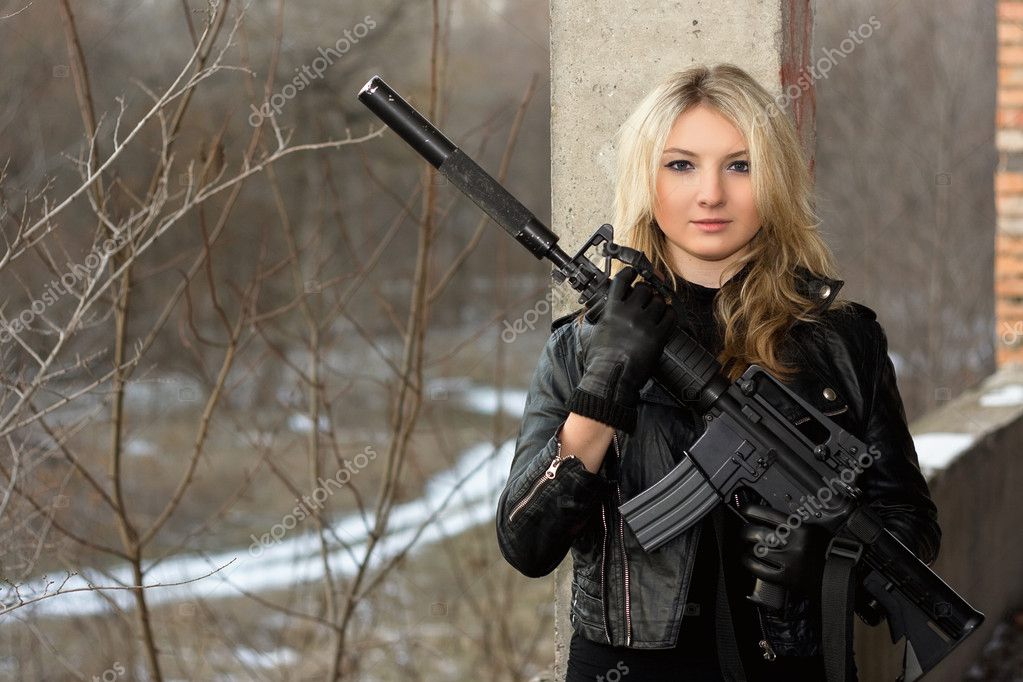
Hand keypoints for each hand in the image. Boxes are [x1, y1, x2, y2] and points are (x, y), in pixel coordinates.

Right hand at [566, 266, 676, 432]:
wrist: (610, 379)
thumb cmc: (598, 359)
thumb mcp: (591, 333)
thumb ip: (597, 318)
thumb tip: (597, 312)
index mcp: (612, 310)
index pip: (622, 280)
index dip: (629, 273)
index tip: (633, 272)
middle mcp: (629, 313)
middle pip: (644, 288)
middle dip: (645, 292)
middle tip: (645, 299)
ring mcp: (645, 324)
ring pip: (659, 301)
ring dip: (658, 303)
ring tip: (654, 311)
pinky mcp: (658, 336)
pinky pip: (670, 316)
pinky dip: (669, 315)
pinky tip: (664, 319)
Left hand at [739, 503, 829, 596]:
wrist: (841, 574)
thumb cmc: (829, 551)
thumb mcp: (815, 529)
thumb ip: (795, 522)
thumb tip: (772, 516)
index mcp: (801, 529)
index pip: (769, 514)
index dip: (752, 510)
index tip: (745, 510)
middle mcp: (794, 543)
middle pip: (759, 533)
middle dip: (746, 531)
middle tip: (744, 531)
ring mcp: (790, 561)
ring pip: (757, 550)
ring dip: (747, 548)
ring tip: (746, 546)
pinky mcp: (787, 578)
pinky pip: (761, 569)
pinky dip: (751, 564)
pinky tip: (749, 560)